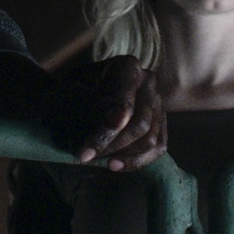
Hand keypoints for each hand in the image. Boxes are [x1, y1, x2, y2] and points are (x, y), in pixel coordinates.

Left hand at [46, 55, 165, 170]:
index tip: (86, 150)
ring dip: (121, 155)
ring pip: (150, 139)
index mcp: (128, 67)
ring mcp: (158, 102)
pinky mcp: (160, 122)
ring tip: (95, 160)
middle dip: (111, 145)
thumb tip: (116, 121)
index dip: (107, 130)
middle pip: (140, 124)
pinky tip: (113, 165)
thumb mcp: (72, 89)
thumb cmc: (74, 87)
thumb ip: (89, 102)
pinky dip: (137, 161)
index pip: (124, 104)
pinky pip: (158, 148)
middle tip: (84, 156)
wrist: (80, 89)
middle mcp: (148, 82)